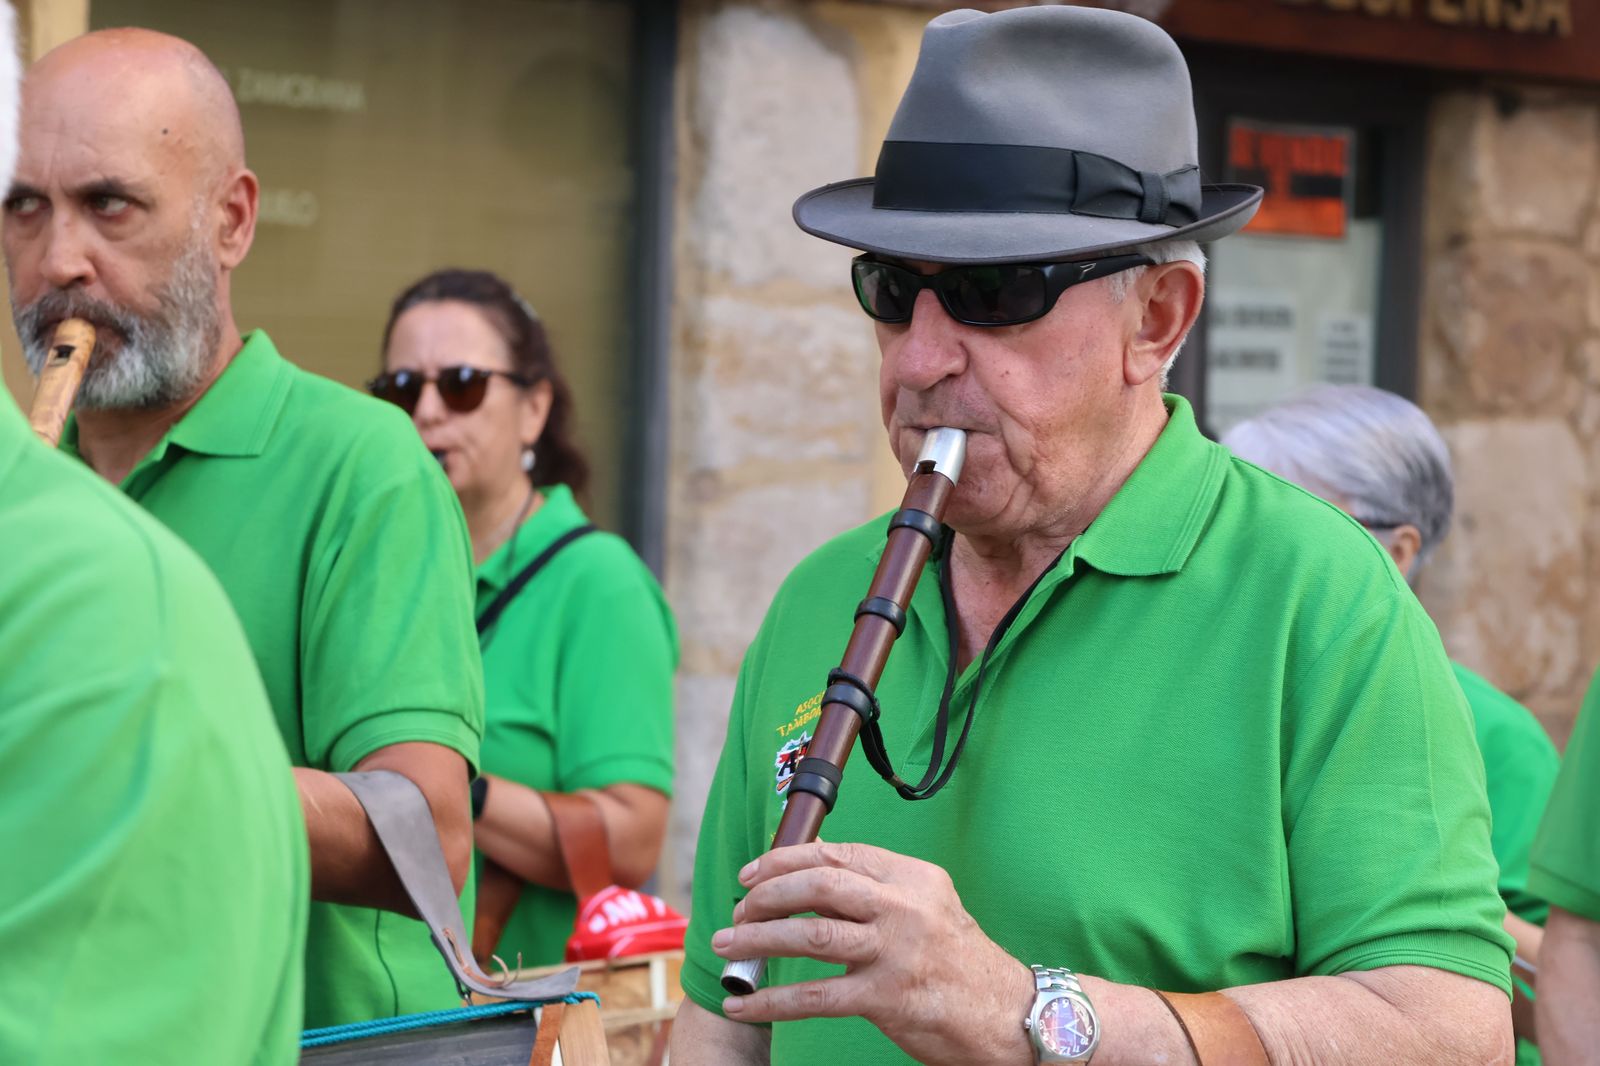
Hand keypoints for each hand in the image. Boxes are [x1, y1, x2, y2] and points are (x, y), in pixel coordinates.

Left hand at [711, 841, 1035, 1065]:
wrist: (1009, 1014)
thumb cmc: (960, 960)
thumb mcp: (928, 906)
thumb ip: (879, 889)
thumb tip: (811, 877)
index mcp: (912, 877)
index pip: (838, 854)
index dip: (786, 860)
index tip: (752, 872)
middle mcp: (904, 907)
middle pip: (819, 886)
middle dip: (767, 894)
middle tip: (738, 909)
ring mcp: (896, 952)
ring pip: (810, 936)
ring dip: (758, 940)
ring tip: (727, 944)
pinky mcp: (886, 998)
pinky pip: (815, 997)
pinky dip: (771, 1000)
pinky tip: (744, 1003)